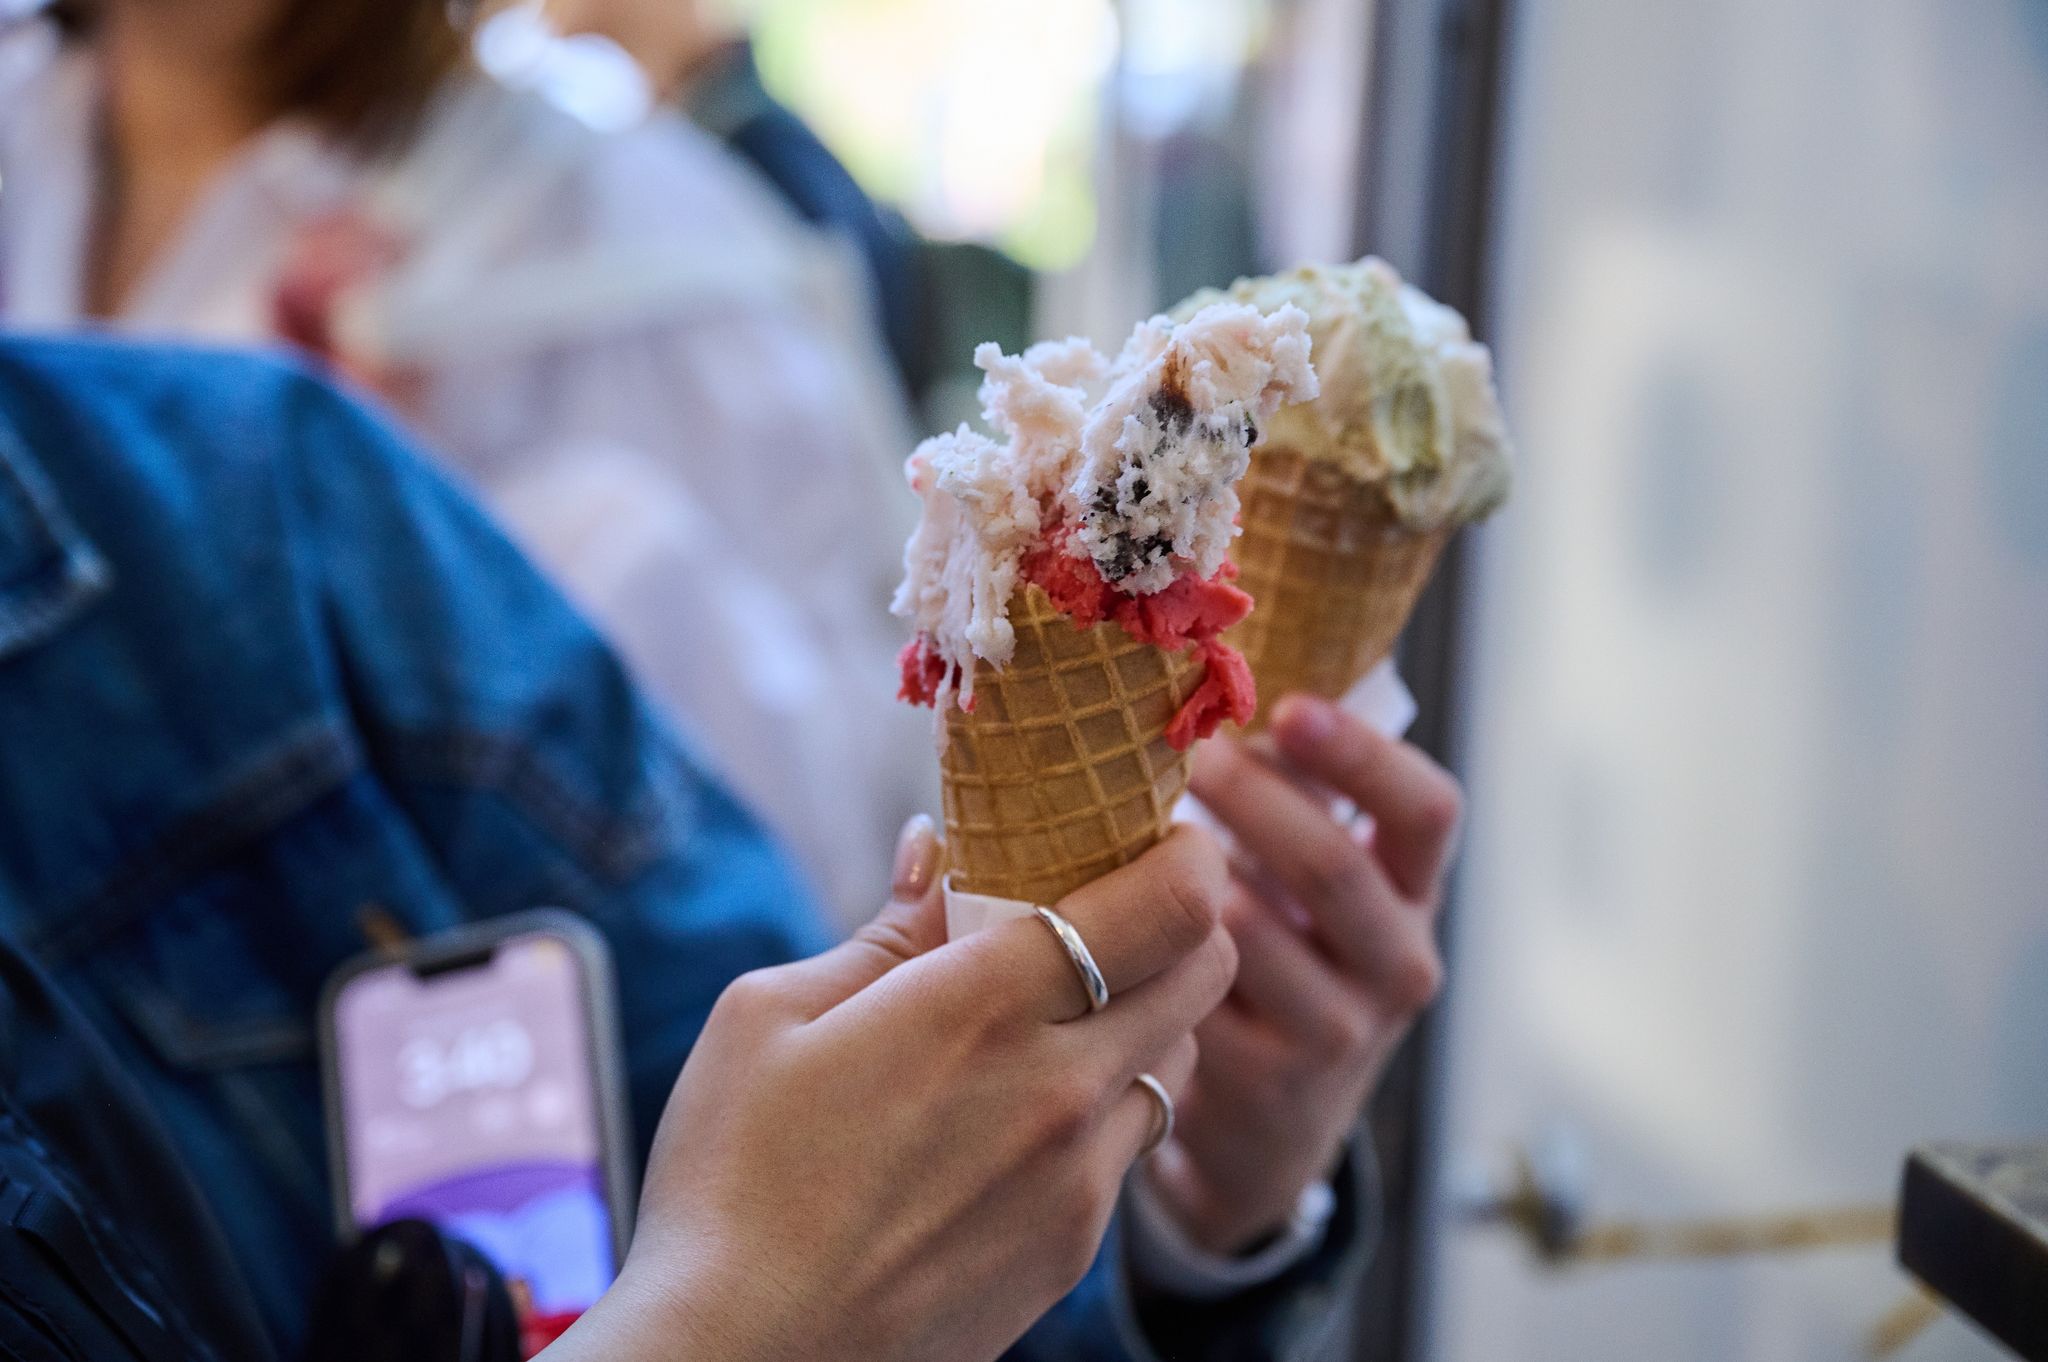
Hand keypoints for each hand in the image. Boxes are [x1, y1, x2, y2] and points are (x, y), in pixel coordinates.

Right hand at [544, 820, 1238, 1361]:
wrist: (738, 1361)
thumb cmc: (732, 1179)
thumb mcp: (772, 1017)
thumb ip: (883, 930)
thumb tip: (937, 852)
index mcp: (984, 1005)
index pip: (1172, 904)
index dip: (1189, 852)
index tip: (1161, 832)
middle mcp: (1061, 1089)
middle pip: (1207, 973)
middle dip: (1185, 919)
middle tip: (1120, 904)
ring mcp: (1079, 1181)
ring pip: (1180, 1061)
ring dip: (1150, 1015)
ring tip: (1068, 1008)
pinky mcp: (1072, 1252)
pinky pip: (1130, 1147)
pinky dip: (1106, 1104)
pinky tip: (1022, 1108)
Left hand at [1157, 694, 1463, 1255]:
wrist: (1271, 1130)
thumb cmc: (1279, 958)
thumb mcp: (1309, 886)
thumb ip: (1294, 799)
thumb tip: (1211, 675)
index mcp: (1415, 893)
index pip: (1427, 810)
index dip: (1361, 754)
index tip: (1288, 707)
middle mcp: (1400, 962)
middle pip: (1330, 865)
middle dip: (1244, 799)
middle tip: (1174, 756)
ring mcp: (1342, 1033)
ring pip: (1250, 931)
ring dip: (1180, 876)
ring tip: (1124, 828)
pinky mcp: (1272, 1086)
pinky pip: (1195, 996)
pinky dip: (1148, 948)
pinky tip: (1108, 916)